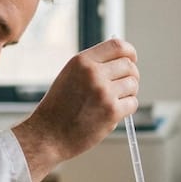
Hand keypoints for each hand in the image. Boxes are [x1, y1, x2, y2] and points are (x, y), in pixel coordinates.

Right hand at [12, 38, 139, 181]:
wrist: (48, 135)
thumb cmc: (59, 108)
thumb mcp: (70, 76)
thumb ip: (92, 66)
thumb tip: (122, 61)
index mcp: (82, 61)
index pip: (117, 46)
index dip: (129, 52)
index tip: (132, 59)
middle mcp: (93, 73)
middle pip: (129, 66)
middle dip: (130, 76)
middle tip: (123, 87)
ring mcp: (104, 92)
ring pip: (133, 85)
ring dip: (128, 93)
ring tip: (113, 102)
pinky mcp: (112, 111)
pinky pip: (132, 103)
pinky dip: (127, 108)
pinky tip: (112, 113)